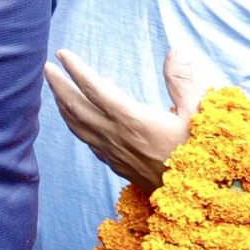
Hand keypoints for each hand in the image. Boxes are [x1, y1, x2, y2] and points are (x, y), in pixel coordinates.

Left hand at [46, 49, 203, 188]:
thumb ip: (182, 81)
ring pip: (76, 125)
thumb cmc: (203, 152)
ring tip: (55, 89)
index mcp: (133, 119)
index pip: (94, 89)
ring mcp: (113, 152)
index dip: (76, 70)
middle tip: (46, 67)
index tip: (62, 53)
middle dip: (58, 85)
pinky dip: (74, 124)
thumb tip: (175, 51)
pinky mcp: (116, 164)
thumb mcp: (200, 113)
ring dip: (62, 105)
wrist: (199, 198)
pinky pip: (87, 140)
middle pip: (75, 107)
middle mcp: (116, 135)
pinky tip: (75, 119)